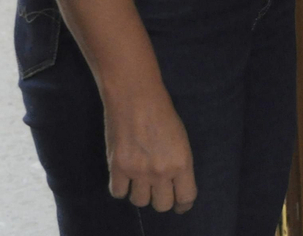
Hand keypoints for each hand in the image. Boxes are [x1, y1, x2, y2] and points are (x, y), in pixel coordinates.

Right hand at [103, 87, 197, 213]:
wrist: (135, 96)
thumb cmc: (162, 112)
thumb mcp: (180, 138)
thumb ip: (178, 162)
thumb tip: (173, 182)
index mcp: (182, 162)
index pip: (186, 197)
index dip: (183, 204)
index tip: (180, 204)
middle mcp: (161, 171)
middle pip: (162, 205)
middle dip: (161, 199)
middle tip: (158, 190)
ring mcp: (138, 171)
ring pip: (140, 202)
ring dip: (141, 194)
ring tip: (140, 180)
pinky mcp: (117, 168)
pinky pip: (118, 193)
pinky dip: (121, 188)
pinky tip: (124, 178)